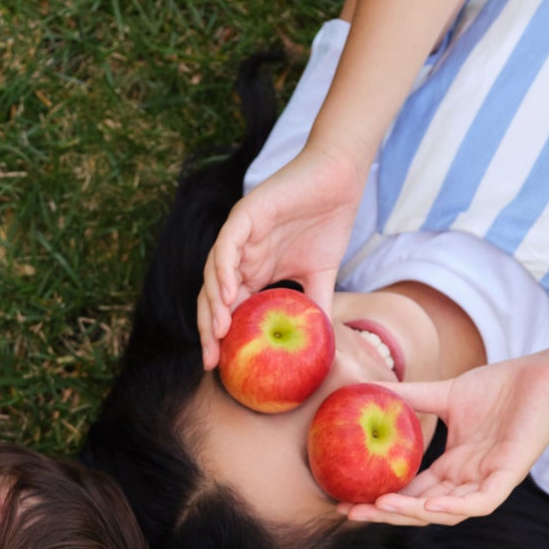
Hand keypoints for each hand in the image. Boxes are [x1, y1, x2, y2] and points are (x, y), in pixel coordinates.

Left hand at [196, 144, 366, 369]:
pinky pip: (226, 246)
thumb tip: (324, 347)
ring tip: (216, 333)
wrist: (340, 180)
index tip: (221, 368)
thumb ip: (316, 307)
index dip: (221, 338)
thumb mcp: (322, 277)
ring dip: (212, 305)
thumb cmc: (329, 222)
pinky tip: (226, 294)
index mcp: (253, 272)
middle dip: (208, 331)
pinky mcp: (245, 215)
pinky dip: (222, 270)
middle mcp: (240, 257)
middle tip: (210, 360)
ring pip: (213, 275)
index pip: (228, 310)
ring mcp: (239, 236)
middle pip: (212, 298)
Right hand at [343, 350, 548, 525]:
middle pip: (422, 510)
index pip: (411, 493)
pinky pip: (480, 502)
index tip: (346, 500)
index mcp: (452, 468)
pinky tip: (429, 504)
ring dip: (413, 513)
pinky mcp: (509, 476)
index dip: (380, 500)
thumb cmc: (501, 386)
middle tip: (351, 513)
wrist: (543, 376)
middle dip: (386, 515)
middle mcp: (467, 481)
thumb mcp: (445, 393)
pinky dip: (455, 507)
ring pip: (447, 513)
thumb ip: (411, 397)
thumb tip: (368, 389)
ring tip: (380, 507)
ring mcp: (488, 481)